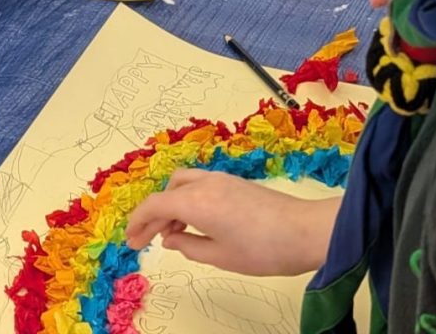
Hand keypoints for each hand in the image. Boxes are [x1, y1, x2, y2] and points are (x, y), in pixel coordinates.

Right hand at [126, 169, 337, 275]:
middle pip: (167, 192)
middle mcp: (206, 183)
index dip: (138, 222)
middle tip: (145, 241)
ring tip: (170, 236)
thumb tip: (170, 240)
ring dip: (171, 206)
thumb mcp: (220, 256)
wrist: (305, 231)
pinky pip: (199, 185)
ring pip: (183, 184)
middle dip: (153, 215)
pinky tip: (193, 224)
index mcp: (197, 202)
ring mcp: (222, 180)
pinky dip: (187, 201)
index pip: (155, 205)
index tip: (130, 240)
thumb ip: (189, 247)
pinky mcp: (234, 183)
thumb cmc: (263, 249)